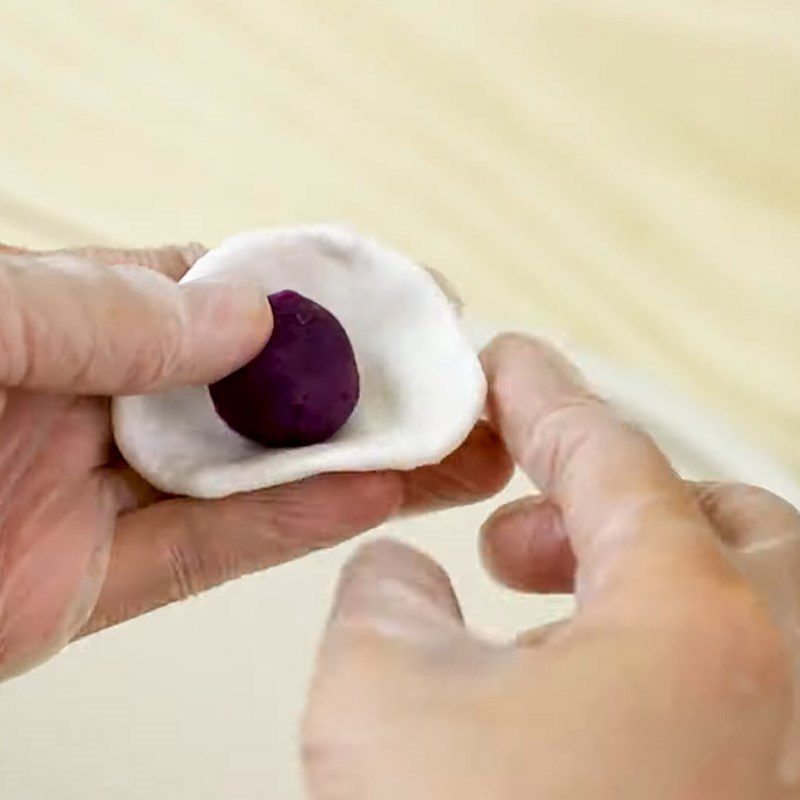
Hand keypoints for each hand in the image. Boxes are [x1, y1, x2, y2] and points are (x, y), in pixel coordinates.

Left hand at [0, 244, 511, 679]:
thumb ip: (110, 311)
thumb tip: (246, 315)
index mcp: (70, 318)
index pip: (223, 294)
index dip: (319, 293)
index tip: (402, 294)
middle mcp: (101, 402)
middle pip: (261, 389)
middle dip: (365, 384)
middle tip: (456, 377)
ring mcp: (106, 494)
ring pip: (259, 471)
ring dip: (363, 456)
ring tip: (456, 441)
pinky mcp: (99, 585)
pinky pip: (218, 549)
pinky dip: (301, 521)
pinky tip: (380, 493)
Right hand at [303, 334, 799, 799]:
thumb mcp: (381, 695)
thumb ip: (384, 594)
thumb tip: (402, 572)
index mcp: (699, 621)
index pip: (610, 454)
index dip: (541, 394)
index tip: (507, 361)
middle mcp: (785, 677)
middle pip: (718, 518)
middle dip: (601, 498)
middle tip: (512, 523)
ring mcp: (785, 744)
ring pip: (738, 602)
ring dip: (626, 575)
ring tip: (528, 598)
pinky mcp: (760, 787)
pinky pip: (727, 684)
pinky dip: (646, 652)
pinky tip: (565, 695)